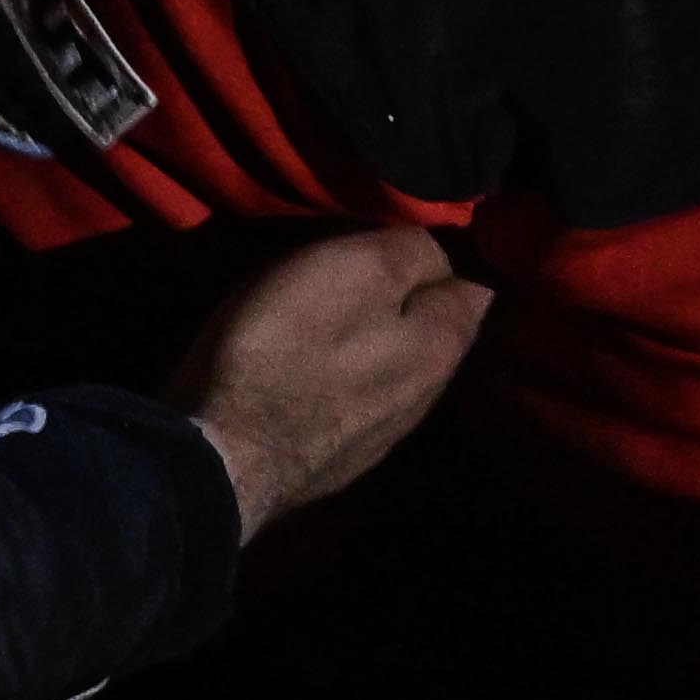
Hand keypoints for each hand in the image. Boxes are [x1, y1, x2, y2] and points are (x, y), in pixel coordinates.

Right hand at [168, 224, 490, 538]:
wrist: (223, 457)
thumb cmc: (288, 347)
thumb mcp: (357, 270)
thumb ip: (411, 254)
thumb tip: (437, 253)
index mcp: (442, 345)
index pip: (476, 289)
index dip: (446, 259)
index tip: (406, 242)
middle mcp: (427, 395)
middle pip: (434, 332)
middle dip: (409, 302)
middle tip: (359, 273)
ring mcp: (382, 432)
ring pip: (394, 369)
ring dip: (373, 342)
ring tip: (329, 317)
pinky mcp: (338, 456)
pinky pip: (352, 401)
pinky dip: (339, 378)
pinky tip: (306, 370)